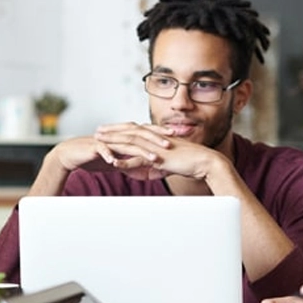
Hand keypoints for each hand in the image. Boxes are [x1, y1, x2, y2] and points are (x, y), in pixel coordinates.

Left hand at [92, 123, 225, 181]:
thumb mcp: (169, 166)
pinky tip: (114, 164)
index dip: (120, 129)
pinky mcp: (160, 158)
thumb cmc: (190, 163)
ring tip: (99, 143)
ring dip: (114, 143)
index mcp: (156, 138)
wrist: (205, 162)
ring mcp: (156, 147)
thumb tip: (148, 174)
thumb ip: (156, 168)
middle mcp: (155, 139)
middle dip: (112, 131)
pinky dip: (126, 162)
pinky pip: (140, 160)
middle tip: (97, 131)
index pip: (134, 130)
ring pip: (131, 143)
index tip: (107, 129)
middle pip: (129, 132)